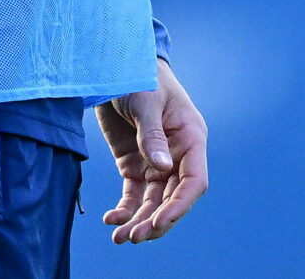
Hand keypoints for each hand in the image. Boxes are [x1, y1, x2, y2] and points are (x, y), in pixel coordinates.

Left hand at [98, 58, 207, 243]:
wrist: (114, 65)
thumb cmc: (139, 75)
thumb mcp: (146, 101)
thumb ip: (152, 135)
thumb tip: (161, 168)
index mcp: (190, 138)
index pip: (193, 181)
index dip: (179, 206)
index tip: (159, 223)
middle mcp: (176, 155)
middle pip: (172, 198)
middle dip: (155, 221)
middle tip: (133, 238)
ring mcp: (155, 162)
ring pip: (152, 202)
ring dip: (139, 222)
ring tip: (119, 239)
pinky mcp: (134, 165)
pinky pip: (133, 195)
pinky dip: (124, 210)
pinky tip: (111, 220)